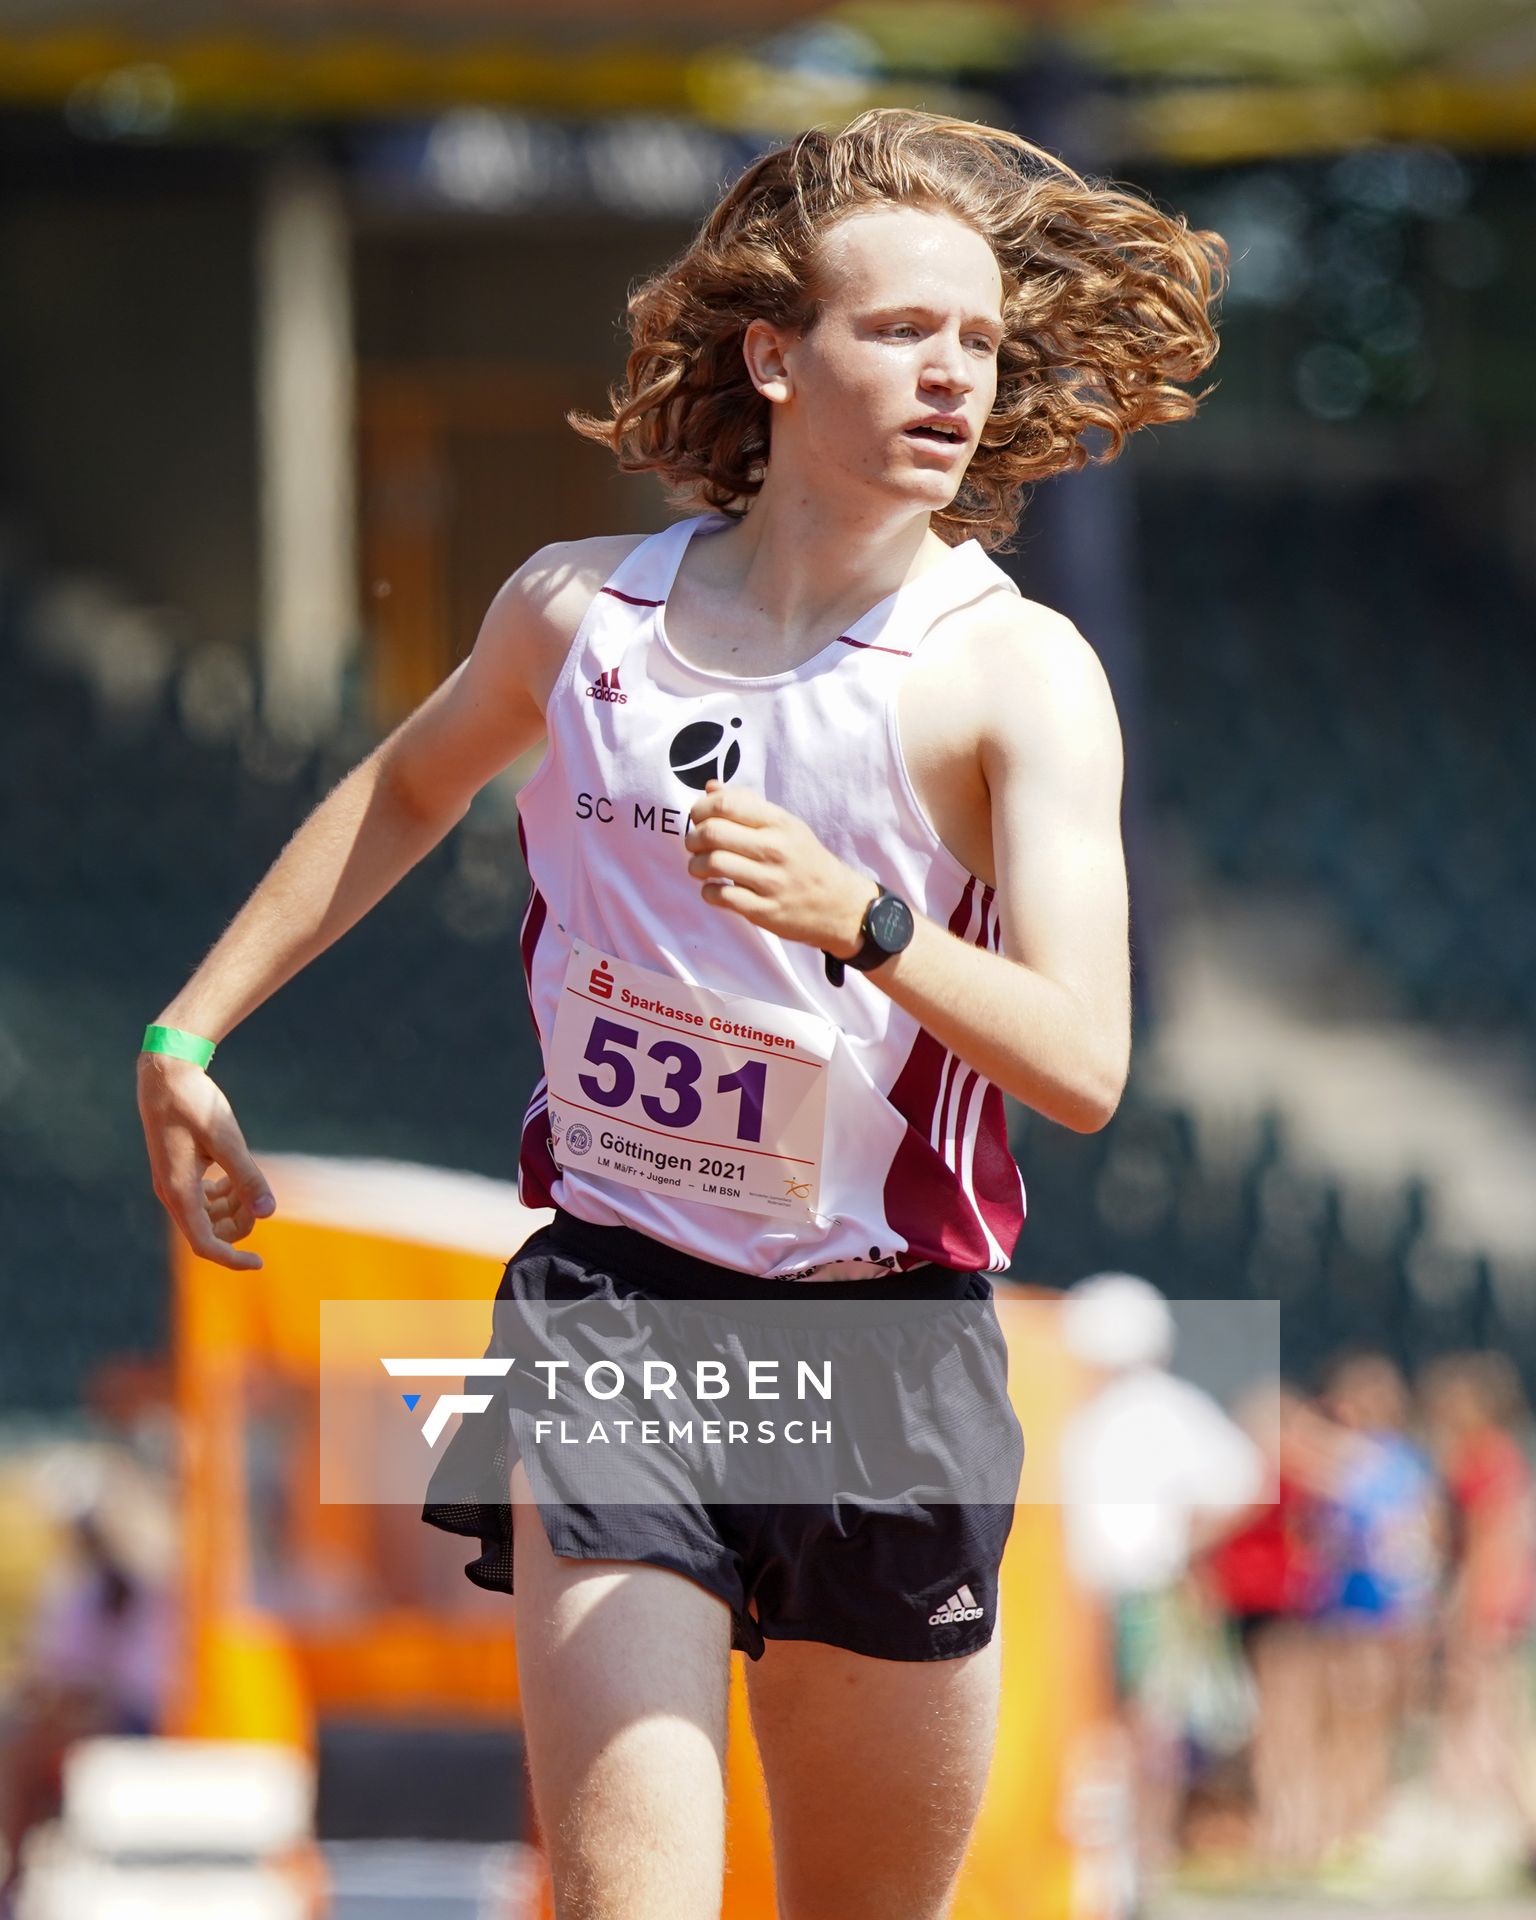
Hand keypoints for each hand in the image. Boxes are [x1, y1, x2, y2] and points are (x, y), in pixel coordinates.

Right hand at [137, 1052, 274, 1269]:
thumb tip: (268, 1213)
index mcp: (178, 1192)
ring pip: (208, 1217)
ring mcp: (174, 1184)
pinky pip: (203, 1200)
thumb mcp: (227, 1140)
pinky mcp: (179, 1173)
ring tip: (248, 1179)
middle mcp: (172, 1194)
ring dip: (233, 1208)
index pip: (205, 1245)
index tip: (260, 1263)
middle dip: (239, 1223)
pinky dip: (224, 1195)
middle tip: (259, 1195)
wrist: (166, 1077)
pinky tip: (236, 1177)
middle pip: (210, 1233)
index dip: (232, 1259)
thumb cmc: (195, 1105)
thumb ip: (247, 1177)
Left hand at [684, 781, 877, 955]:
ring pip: (712, 864)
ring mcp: (770, 881)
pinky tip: (715, 889)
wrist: (839, 905)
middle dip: (692, 838)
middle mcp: (775, 849)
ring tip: (700, 868)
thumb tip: (710, 787)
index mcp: (779, 823)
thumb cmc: (805, 860)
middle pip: (712, 833)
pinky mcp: (764, 911)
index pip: (726, 804)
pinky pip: (721, 896)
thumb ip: (747, 805)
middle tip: (694, 845)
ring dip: (695, 866)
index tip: (699, 819)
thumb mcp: (785, 826)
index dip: (701, 809)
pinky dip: (708, 892)